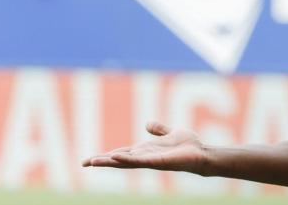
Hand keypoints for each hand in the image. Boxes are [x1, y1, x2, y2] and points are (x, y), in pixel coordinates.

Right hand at [82, 122, 207, 174]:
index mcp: (145, 151)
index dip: (106, 156)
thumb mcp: (170, 133)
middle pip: (119, 160)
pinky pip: (140, 160)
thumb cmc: (188, 146)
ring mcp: (150, 160)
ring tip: (93, 161)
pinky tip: (115, 157)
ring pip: (125, 162)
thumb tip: (147, 124)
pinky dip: (127, 159)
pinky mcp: (158, 162)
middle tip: (84, 163)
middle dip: (102, 161)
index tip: (89, 159)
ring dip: (109, 161)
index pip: (121, 154)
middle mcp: (145, 157)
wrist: (202, 153)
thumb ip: (159, 130)